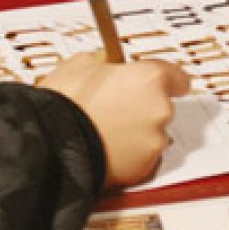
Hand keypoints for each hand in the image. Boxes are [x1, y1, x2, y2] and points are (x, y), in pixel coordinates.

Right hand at [40, 54, 190, 187]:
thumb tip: (108, 62)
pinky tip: (106, 147)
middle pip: (162, 106)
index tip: (158, 84)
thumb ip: (106, 62)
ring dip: (137, 132)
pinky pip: (142, 157)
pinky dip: (130, 154)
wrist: (50, 143)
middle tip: (114, 107)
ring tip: (106, 130)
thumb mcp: (81, 64)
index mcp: (150, 78)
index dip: (165, 81)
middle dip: (144, 107)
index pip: (179, 77)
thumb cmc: (64, 102)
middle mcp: (160, 109)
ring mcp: (154, 141)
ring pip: (152, 133)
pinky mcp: (144, 168)